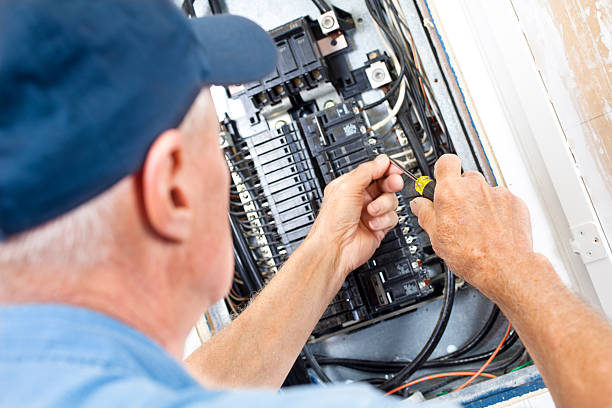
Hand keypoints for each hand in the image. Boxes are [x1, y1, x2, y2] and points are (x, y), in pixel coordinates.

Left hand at [305, 155, 403, 278]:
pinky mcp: (379, 227)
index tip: (394, 168)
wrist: (335, 248)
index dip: (385, 168)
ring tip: (371, 212)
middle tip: (394, 183)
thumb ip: (367, 171)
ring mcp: (371, 213)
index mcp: (350, 185)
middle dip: (390, 183)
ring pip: (391, 200)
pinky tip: (373, 224)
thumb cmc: (332, 221)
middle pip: (386, 184)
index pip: (373, 171)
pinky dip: (384, 220)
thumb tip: (382, 160)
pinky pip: (393, 217)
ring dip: (383, 205)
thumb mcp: (347, 187)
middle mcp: (361, 198)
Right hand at [409, 154, 534, 301]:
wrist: (504, 268)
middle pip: (465, 177)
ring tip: (477, 226)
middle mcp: (475, 187)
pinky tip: (492, 229)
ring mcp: (497, 193)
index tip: (441, 180)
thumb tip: (419, 205)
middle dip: (460, 191)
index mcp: (451, 192)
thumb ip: (425, 213)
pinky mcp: (515, 202)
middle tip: (457, 212)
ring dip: (479, 202)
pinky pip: (502, 200)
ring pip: (484, 190)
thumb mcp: (436, 237)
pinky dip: (497, 211)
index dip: (442, 170)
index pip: (446, 161)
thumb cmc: (471, 255)